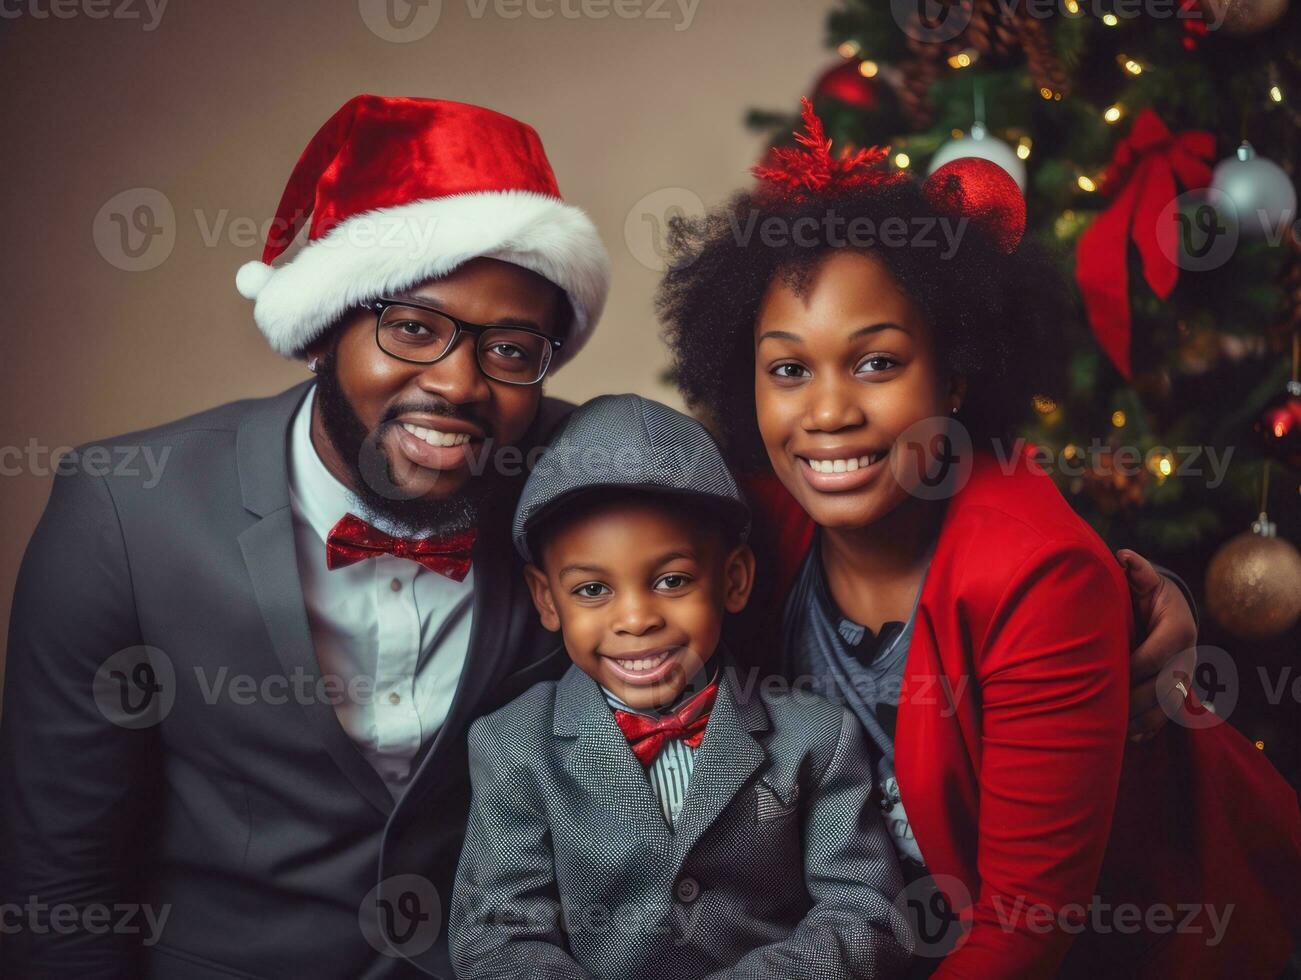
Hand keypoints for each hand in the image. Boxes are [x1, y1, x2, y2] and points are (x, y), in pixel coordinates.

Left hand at [1117, 549, 1196, 742]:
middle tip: (1101, 709)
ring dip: (1140, 720)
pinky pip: (1166, 717)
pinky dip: (1148, 730)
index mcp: (1179, 629)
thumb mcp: (1144, 581)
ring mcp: (1184, 678)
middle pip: (1164, 686)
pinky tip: (1126, 740)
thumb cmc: (1147, 594)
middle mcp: (1186, 657)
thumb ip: (1136, 571)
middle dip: (1134, 700)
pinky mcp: (1176, 693)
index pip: (1159, 653)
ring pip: (1167, 707)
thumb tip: (1124, 557)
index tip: (1103, 675)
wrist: (1169, 611)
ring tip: (1110, 730)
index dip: (1133, 666)